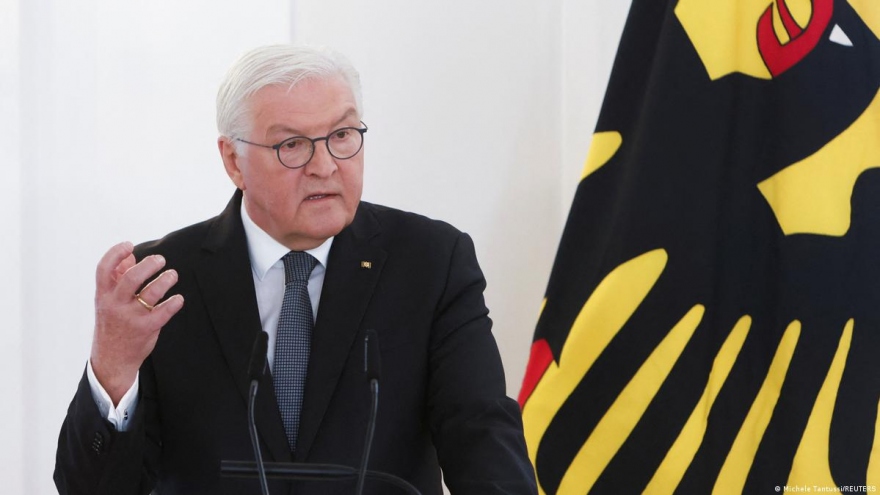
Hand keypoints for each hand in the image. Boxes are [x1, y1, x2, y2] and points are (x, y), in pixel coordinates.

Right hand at [90, 241, 183, 404]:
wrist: (111, 359)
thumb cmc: (112, 324)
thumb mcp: (107, 301)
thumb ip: (117, 278)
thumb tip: (130, 256)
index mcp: (103, 295)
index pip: (104, 269)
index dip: (116, 253)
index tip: (130, 245)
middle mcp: (115, 304)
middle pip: (131, 277)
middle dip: (149, 264)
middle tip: (160, 260)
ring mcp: (130, 317)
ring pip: (151, 293)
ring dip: (165, 280)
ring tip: (172, 275)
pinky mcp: (146, 329)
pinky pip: (164, 312)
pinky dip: (174, 302)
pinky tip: (178, 298)